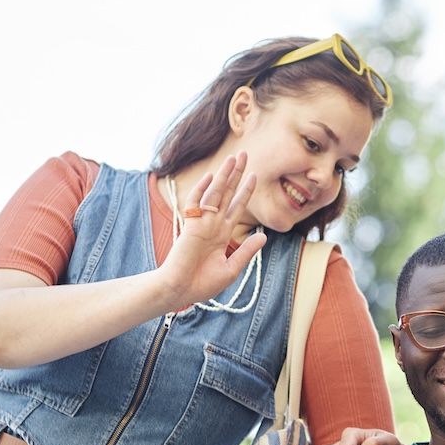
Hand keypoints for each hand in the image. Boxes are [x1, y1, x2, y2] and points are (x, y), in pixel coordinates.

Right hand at [158, 152, 266, 308]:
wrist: (181, 290)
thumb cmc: (202, 284)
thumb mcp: (231, 268)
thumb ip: (246, 251)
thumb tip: (264, 237)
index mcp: (222, 233)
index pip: (237, 206)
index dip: (245, 191)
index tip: (255, 175)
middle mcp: (213, 224)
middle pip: (227, 193)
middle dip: (236, 174)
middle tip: (245, 154)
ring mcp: (202, 223)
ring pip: (215, 193)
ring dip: (225, 175)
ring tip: (234, 157)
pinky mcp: (191, 226)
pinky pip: (195, 203)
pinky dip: (202, 190)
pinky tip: (212, 176)